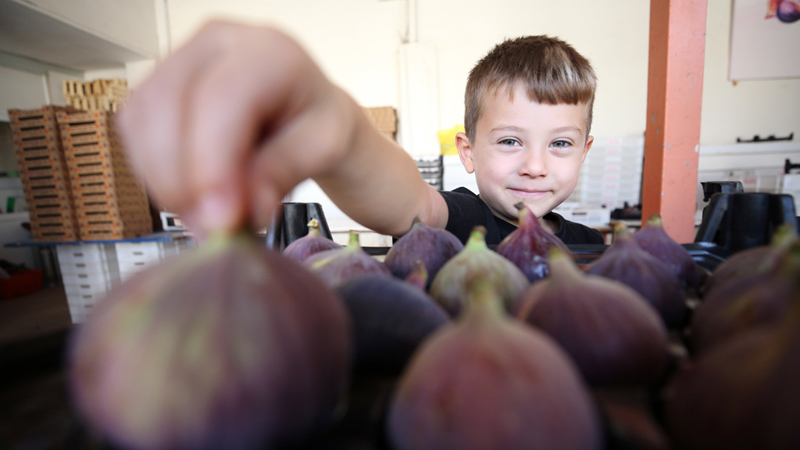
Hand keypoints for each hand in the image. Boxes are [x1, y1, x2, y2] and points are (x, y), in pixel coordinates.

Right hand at [118, 21, 355, 235]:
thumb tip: (244, 209)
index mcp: (266, 51)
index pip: (222, 98)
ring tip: (207, 217)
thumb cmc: (314, 120)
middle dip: (182, 181)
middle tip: (212, 228)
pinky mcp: (155, 89)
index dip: (212, 163)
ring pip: (142, 122)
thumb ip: (284, 173)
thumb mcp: (324, 147)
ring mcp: (178, 62)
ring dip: (165, 182)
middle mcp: (215, 45)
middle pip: (168, 106)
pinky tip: (189, 195)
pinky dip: (155, 175)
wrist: (302, 109)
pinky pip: (134, 134)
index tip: (221, 217)